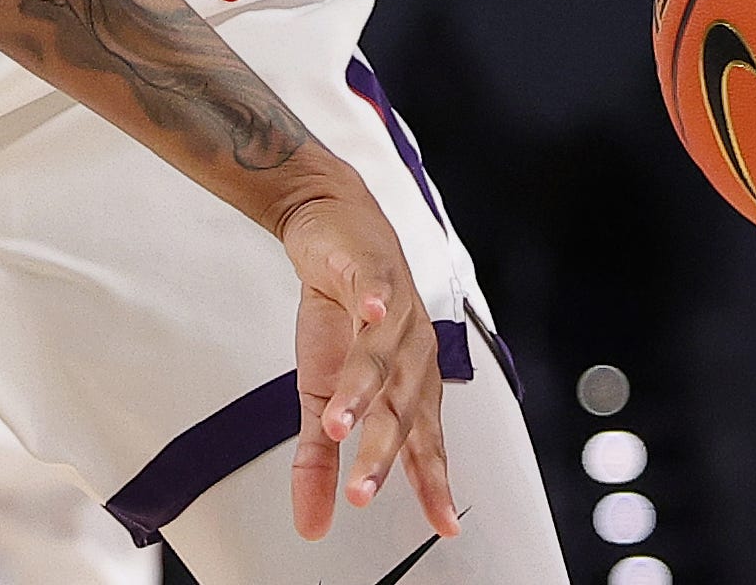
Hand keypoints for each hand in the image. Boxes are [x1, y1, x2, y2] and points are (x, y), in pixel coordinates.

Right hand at [279, 179, 462, 543]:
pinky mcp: (372, 272)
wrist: (336, 231)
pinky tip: (370, 313)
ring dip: (361, 391)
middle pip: (398, 409)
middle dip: (379, 453)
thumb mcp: (320, 394)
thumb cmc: (340, 314)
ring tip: (338, 423)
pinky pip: (376, 288)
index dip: (433, 483)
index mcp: (406, 387)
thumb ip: (320, 459)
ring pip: (380, 358)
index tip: (444, 524)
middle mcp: (410, 354)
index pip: (422, 444)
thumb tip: (311, 521)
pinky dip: (374, 301)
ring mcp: (395, 313)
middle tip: (360, 492)